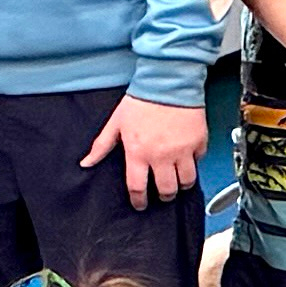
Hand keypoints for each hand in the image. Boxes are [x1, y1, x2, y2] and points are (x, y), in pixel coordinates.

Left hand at [88, 94, 209, 209]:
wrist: (168, 82)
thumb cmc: (142, 100)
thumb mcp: (116, 122)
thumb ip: (101, 146)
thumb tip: (86, 162)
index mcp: (138, 153)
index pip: (138, 188)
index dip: (139, 201)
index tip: (140, 204)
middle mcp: (161, 156)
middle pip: (166, 189)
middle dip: (163, 196)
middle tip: (162, 194)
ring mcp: (182, 151)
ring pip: (186, 181)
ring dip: (181, 184)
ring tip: (178, 181)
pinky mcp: (198, 142)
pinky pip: (199, 161)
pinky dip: (194, 162)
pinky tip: (188, 158)